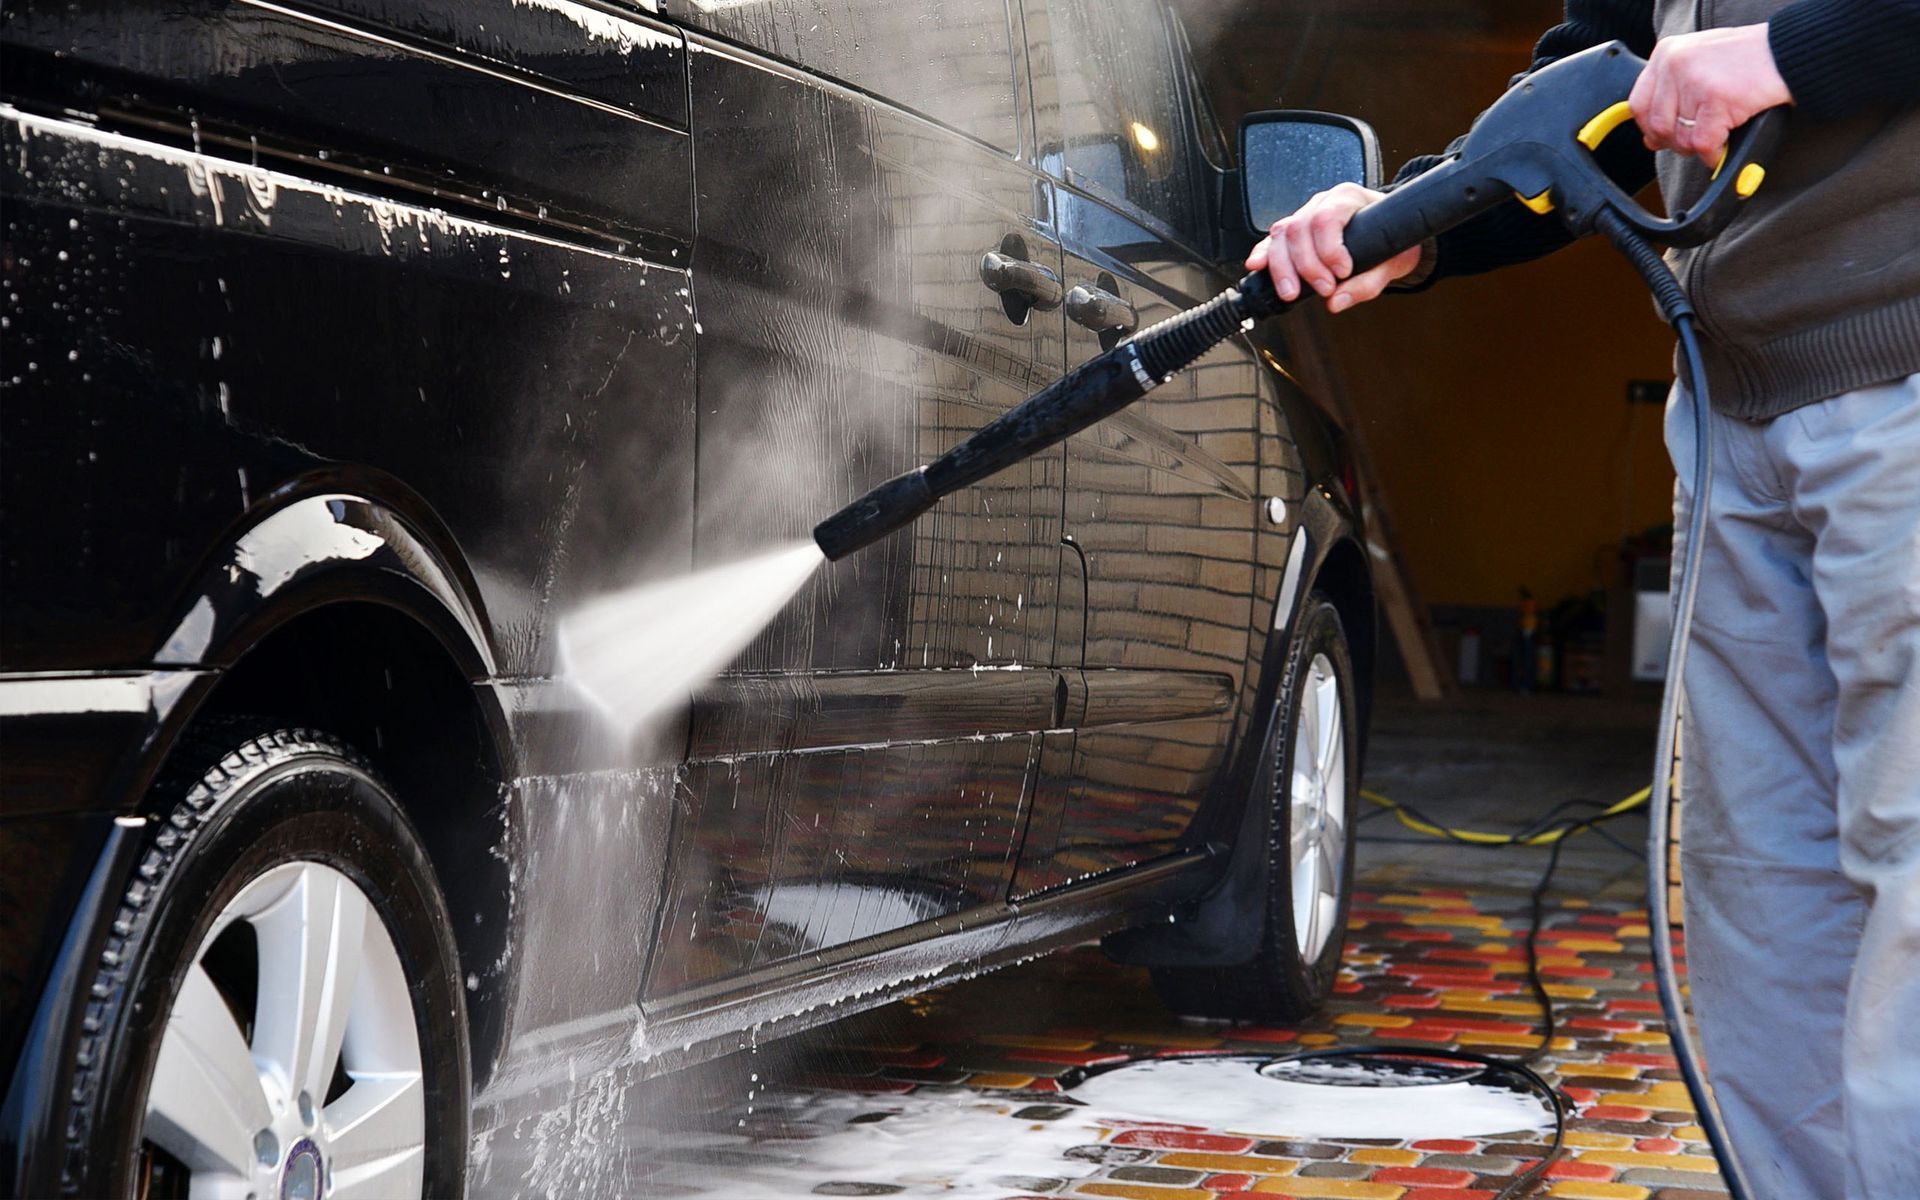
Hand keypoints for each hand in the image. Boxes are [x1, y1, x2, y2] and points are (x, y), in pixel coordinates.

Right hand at [1245, 182, 1421, 313]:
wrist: (1391, 232)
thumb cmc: (1393, 239)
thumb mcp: (1394, 261)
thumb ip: (1368, 283)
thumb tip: (1336, 302)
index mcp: (1348, 198)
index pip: (1327, 218)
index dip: (1329, 249)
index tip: (1342, 273)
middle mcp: (1323, 202)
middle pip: (1299, 228)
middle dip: (1306, 265)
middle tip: (1323, 289)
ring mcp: (1305, 215)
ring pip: (1281, 234)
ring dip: (1282, 267)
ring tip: (1290, 293)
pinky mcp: (1294, 231)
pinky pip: (1272, 240)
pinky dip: (1264, 254)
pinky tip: (1257, 266)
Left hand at [1629, 24, 1792, 167]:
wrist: (1789, 51)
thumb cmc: (1748, 60)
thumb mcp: (1700, 62)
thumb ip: (1673, 92)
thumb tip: (1650, 137)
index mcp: (1667, 52)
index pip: (1639, 103)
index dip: (1650, 127)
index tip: (1663, 136)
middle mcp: (1675, 63)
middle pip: (1656, 125)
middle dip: (1675, 142)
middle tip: (1697, 140)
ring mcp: (1694, 80)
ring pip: (1679, 138)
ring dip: (1697, 148)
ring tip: (1716, 137)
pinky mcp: (1715, 99)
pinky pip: (1703, 144)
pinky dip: (1713, 154)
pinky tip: (1724, 146)